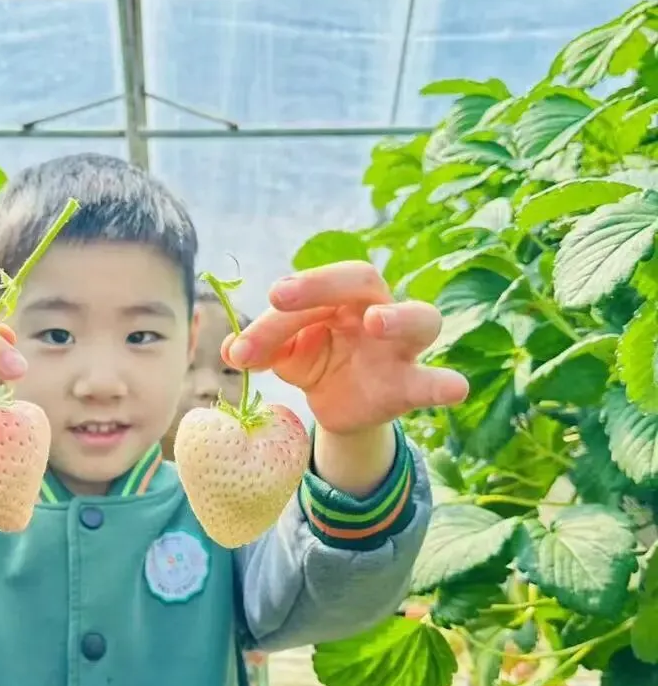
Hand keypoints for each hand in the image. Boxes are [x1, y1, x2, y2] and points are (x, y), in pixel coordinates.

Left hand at [226, 263, 468, 436]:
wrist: (340, 404)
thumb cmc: (315, 360)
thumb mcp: (283, 354)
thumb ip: (260, 348)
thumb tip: (229, 350)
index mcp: (341, 295)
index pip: (316, 287)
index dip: (290, 294)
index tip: (265, 300)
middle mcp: (376, 310)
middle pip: (362, 280)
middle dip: (322, 284)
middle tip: (281, 297)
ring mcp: (400, 347)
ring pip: (421, 318)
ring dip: (400, 316)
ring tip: (377, 322)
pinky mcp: (410, 385)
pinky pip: (433, 382)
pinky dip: (444, 384)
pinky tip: (455, 387)